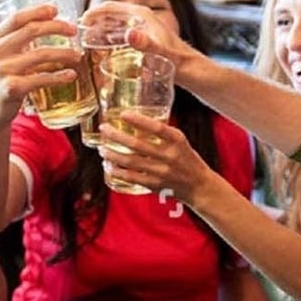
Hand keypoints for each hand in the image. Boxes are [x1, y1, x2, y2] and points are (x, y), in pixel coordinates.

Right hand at [0, 5, 83, 129]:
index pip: (17, 18)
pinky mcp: (12, 89)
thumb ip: (11, 38)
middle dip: (57, 27)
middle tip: (73, 30)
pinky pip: (41, 79)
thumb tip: (34, 18)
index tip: (55, 10)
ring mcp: (3, 70)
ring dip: (63, 53)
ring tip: (77, 55)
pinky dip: (59, 76)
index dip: (37, 11)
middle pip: (31, 31)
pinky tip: (71, 75)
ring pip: (40, 55)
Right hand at [81, 2, 199, 82]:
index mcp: (141, 15)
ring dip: (97, 31)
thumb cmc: (180, 62)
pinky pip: (118, 36)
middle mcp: (139, 19)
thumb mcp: (162, 53)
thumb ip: (147, 44)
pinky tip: (98, 52)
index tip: (77, 24)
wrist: (192, 71)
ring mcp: (140, 29)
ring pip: (112, 25)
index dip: (91, 13)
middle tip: (74, 35)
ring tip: (81, 43)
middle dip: (91, 22)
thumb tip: (129, 35)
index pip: (109, 7)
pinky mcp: (141, 39)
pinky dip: (106, 40)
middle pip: (108, 15)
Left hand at [95, 112, 209, 207]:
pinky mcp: (155, 185)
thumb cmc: (187, 159)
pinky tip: (109, 166)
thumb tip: (137, 120)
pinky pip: (131, 177)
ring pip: (130, 162)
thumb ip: (162, 133)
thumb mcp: (180, 142)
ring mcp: (161, 172)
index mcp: (177, 141)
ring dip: (113, 154)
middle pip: (137, 145)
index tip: (123, 113)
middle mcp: (169, 156)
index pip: (157, 128)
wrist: (199, 186)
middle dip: (116, 136)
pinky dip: (117, 171)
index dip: (139, 120)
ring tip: (102, 148)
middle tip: (104, 129)